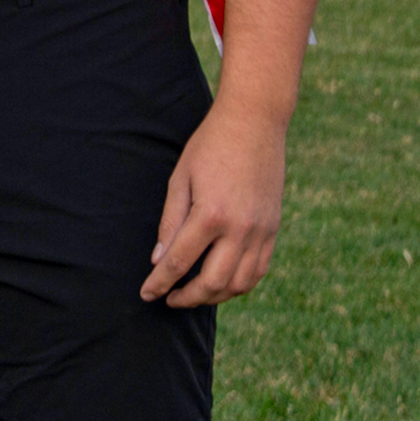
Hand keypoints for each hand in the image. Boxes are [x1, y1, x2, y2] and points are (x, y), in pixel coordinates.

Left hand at [140, 99, 287, 306]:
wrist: (254, 122)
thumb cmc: (210, 145)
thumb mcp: (181, 177)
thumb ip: (171, 222)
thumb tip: (159, 261)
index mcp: (210, 214)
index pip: (179, 262)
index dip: (160, 282)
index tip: (146, 294)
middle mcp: (240, 229)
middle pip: (212, 283)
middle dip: (187, 298)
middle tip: (169, 298)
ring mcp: (261, 232)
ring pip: (239, 285)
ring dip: (214, 296)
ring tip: (194, 293)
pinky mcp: (273, 230)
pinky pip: (258, 271)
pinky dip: (239, 285)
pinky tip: (222, 282)